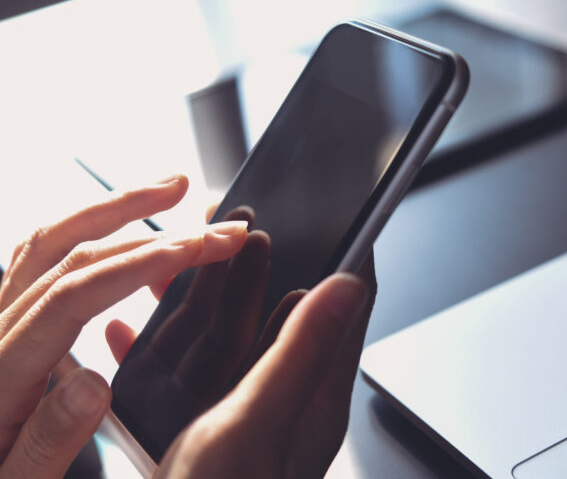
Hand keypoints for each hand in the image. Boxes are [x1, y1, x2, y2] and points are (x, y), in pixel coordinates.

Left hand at [0, 175, 247, 477]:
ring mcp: (0, 317)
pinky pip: (44, 255)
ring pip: (55, 240)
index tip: (200, 247)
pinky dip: (91, 227)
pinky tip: (125, 225)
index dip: (143, 263)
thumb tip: (95, 383)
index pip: (77, 294)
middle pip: (75, 254)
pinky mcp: (9, 317)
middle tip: (220, 224)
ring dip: (118, 208)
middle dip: (156, 230)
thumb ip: (49, 439)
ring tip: (173, 188)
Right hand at [107, 207, 376, 476]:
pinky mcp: (210, 424)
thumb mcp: (258, 420)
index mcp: (317, 391)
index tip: (347, 216)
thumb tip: (345, 286)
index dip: (353, 257)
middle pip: (294, 311)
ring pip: (238, 334)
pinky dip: (168, 342)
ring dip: (219, 294)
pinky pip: (195, 367)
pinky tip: (139, 330)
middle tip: (259, 225)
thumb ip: (299, 351)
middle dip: (276, 263)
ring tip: (200, 258)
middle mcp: (289, 395)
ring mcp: (246, 409)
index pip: (352, 307)